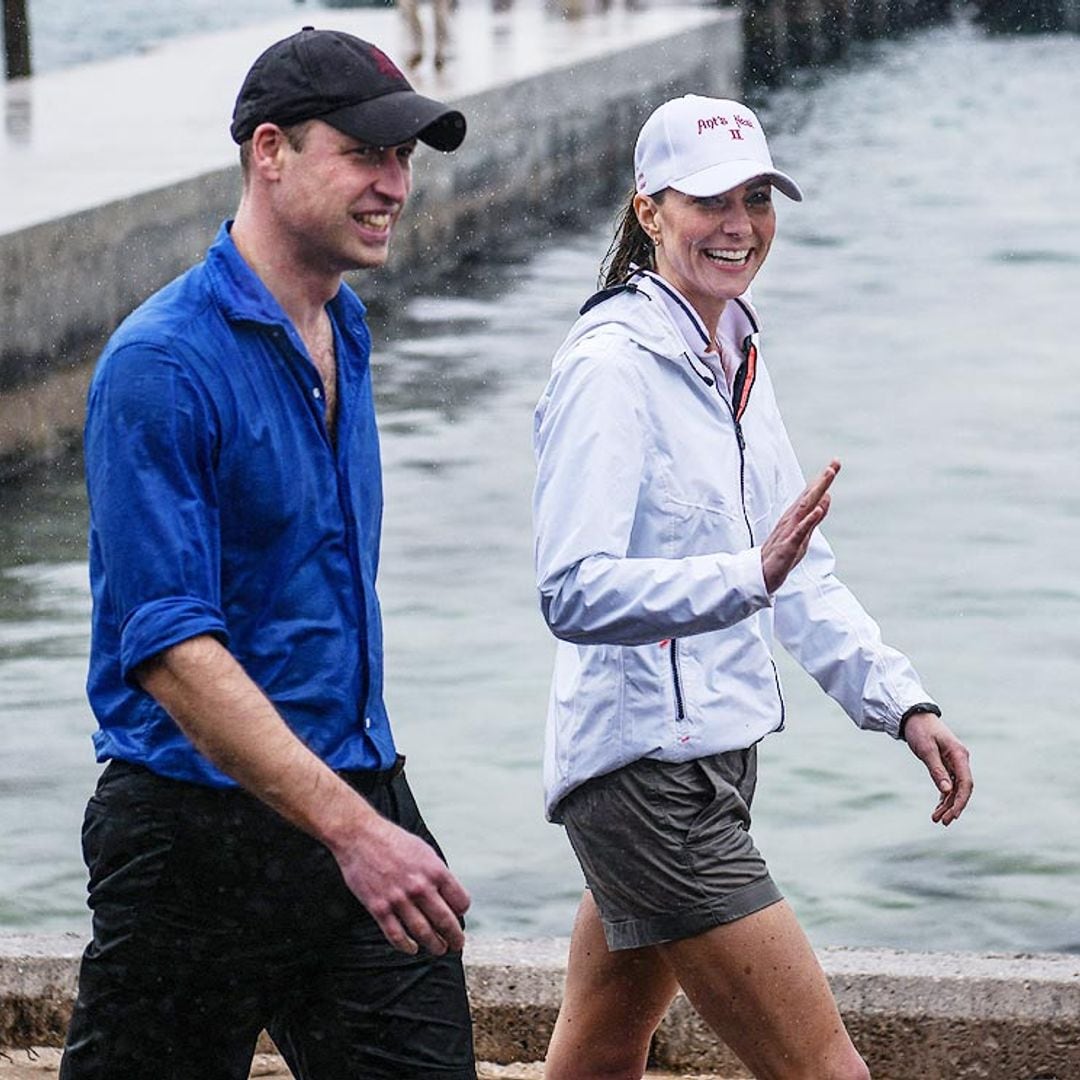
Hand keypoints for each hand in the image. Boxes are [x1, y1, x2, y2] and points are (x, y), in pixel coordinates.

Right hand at [332, 814, 470, 955]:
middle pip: (445, 921)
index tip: (459, 916)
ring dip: (434, 945)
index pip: (460, 901)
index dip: (461, 911)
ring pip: (423, 933)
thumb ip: (436, 872)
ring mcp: (399, 899)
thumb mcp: (424, 851)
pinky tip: (412, 948)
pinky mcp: (379, 907)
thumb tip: (448, 893)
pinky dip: (406, 946)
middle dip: (454, 937)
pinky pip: (396, 935)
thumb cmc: (392, 840)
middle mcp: (420, 887)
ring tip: (438, 949)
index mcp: (435, 870)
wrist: (360, 836)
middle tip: (457, 944)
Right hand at [761, 459, 839, 592]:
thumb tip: (826, 497)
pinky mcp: (788, 546)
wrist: (760, 573)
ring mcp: (789, 532)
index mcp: (795, 517)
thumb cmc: (781, 553)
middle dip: (822, 481)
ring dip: (816, 492)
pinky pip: (799, 531)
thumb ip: (815, 516)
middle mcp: (791, 520)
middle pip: (808, 497)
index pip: (810, 495)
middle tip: (834, 464)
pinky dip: (809, 520)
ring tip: (827, 477)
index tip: (835, 463)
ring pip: (804, 509)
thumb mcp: (803, 534)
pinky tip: (818, 510)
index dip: (822, 480)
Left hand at [903, 711, 972, 825]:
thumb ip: (937, 770)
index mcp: (959, 755)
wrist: (914, 716)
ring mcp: (954, 762)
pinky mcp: (946, 764)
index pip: (966, 783)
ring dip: (947, 804)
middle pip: (962, 788)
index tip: (952, 815)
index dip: (960, 801)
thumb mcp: (926, 749)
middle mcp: (960, 760)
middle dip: (954, 806)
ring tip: (936, 819)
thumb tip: (947, 790)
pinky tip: (938, 808)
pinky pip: (948, 784)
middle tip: (942, 822)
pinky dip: (944, 796)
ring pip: (955, 788)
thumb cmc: (920, 730)